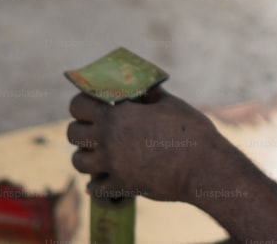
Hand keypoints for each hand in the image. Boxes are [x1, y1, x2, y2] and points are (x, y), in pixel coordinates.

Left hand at [67, 88, 222, 202]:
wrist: (203, 166)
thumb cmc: (190, 130)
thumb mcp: (169, 103)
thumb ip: (148, 95)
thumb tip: (139, 88)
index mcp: (117, 115)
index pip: (78, 105)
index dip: (82, 102)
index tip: (92, 103)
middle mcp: (108, 140)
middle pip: (72, 133)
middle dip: (81, 128)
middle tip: (95, 127)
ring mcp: (112, 166)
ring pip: (78, 162)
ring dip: (86, 156)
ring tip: (99, 153)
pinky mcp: (122, 186)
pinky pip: (94, 188)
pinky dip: (96, 184)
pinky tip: (106, 178)